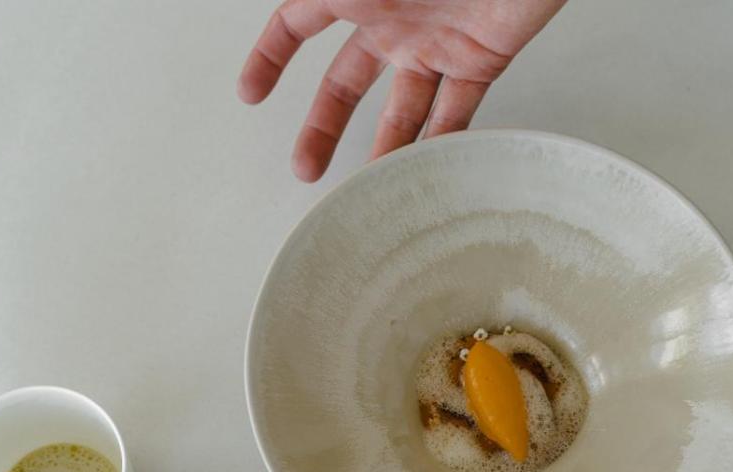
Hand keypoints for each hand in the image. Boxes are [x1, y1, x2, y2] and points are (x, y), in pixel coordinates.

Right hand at [237, 0, 567, 180]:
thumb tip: (287, 7)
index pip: (297, 21)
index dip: (270, 56)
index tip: (252, 94)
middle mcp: (392, 16)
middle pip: (346, 82)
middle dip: (323, 127)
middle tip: (307, 168)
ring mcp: (434, 40)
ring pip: (400, 109)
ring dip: (382, 152)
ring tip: (368, 192)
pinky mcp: (480, 59)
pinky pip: (454, 112)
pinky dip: (439, 145)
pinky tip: (422, 174)